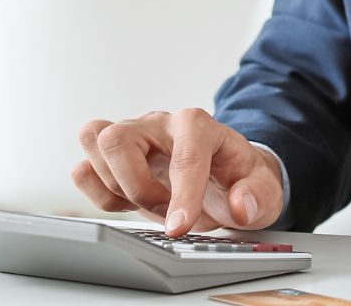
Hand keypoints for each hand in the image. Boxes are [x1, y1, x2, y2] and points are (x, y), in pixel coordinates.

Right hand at [72, 108, 283, 236]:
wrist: (225, 177)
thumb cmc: (238, 178)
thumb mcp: (264, 189)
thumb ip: (259, 196)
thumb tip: (241, 206)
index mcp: (199, 125)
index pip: (184, 154)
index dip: (181, 194)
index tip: (179, 227)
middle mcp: (160, 123)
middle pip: (117, 138)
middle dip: (136, 185)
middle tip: (162, 209)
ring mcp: (133, 135)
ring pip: (95, 142)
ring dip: (116, 185)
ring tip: (148, 203)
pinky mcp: (114, 155)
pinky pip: (86, 168)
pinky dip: (101, 193)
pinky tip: (129, 202)